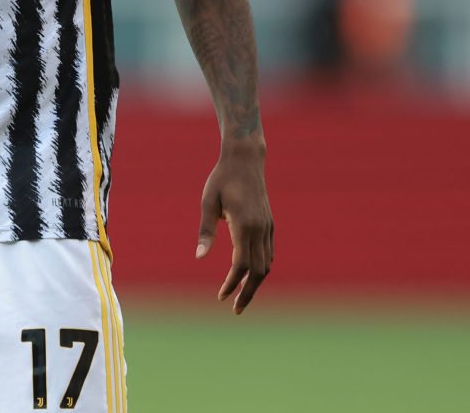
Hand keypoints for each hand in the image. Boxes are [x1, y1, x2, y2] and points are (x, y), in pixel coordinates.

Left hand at [195, 141, 273, 313]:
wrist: (245, 160)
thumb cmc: (221, 180)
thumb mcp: (207, 203)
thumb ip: (205, 231)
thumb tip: (199, 257)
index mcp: (244, 225)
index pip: (240, 264)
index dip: (232, 284)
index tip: (221, 297)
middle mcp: (260, 229)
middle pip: (258, 271)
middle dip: (248, 293)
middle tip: (235, 309)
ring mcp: (268, 227)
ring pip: (266, 264)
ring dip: (255, 283)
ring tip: (241, 296)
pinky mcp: (270, 224)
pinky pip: (269, 253)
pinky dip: (261, 268)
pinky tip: (249, 275)